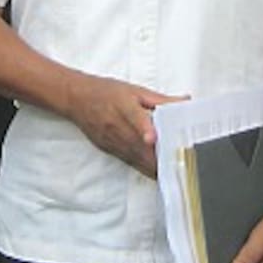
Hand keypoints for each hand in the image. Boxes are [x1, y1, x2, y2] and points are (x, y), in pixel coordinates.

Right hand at [65, 74, 184, 177]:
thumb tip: (186, 101)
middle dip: (161, 157)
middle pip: (141, 147)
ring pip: (137, 160)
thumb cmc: (107, 91)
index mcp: (125, 107)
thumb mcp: (135, 90)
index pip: (136, 117)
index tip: (152, 138)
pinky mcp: (110, 150)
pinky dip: (145, 168)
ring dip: (155, 167)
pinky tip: (158, 172)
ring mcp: (113, 141)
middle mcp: (117, 127)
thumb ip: (161, 99)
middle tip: (182, 164)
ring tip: (175, 172)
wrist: (77, 99)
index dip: (145, 128)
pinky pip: (131, 163)